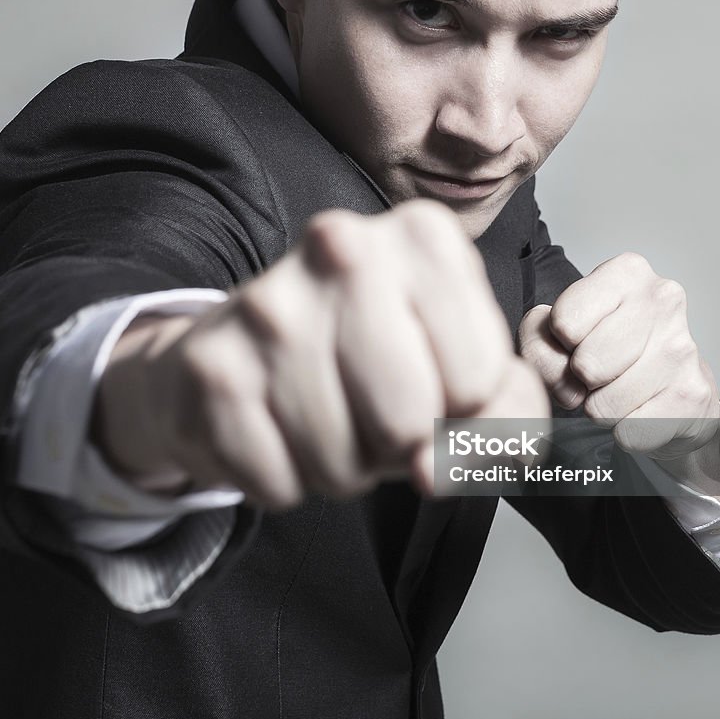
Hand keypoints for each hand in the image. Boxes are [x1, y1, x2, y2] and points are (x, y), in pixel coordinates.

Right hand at [90, 200, 548, 507]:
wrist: (239, 353)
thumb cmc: (370, 360)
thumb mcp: (464, 370)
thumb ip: (507, 418)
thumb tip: (437, 468)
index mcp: (422, 236)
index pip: (481, 381)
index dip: (462, 411)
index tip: (431, 381)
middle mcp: (343, 248)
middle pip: (412, 422)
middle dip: (400, 446)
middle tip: (375, 410)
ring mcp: (270, 304)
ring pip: (343, 462)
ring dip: (343, 468)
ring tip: (325, 417)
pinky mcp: (212, 365)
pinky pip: (280, 481)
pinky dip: (285, 481)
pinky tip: (275, 428)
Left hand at [518, 251, 719, 459]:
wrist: (670, 385)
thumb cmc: (607, 349)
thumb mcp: (557, 328)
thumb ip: (538, 339)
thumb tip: (564, 379)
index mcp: (626, 273)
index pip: (564, 322)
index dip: (561, 343)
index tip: (578, 340)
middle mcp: (662, 300)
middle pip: (586, 365)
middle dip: (581, 379)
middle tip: (597, 372)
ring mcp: (682, 347)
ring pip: (605, 405)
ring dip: (602, 407)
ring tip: (618, 388)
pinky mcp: (692, 393)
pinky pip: (630, 430)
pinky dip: (626, 429)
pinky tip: (640, 407)